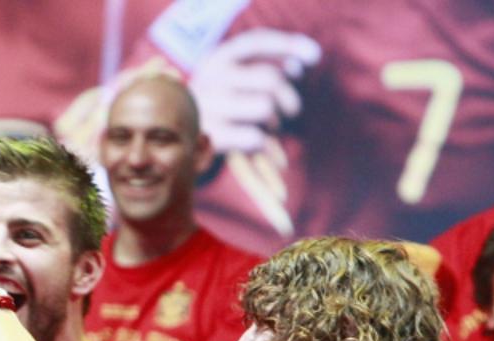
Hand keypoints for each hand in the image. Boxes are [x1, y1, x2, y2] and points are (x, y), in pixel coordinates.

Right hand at [188, 28, 321, 154]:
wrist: (178, 145)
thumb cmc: (219, 110)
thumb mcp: (234, 81)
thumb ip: (264, 67)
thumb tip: (298, 64)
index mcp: (215, 60)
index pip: (255, 42)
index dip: (288, 45)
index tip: (315, 57)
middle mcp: (209, 79)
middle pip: (270, 79)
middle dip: (289, 98)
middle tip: (290, 111)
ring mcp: (208, 108)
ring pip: (265, 108)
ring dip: (274, 122)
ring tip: (266, 129)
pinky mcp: (211, 138)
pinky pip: (255, 138)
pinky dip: (263, 145)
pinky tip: (255, 146)